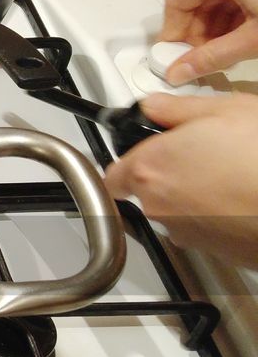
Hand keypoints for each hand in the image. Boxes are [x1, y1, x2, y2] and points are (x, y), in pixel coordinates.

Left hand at [105, 92, 257, 267]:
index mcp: (152, 168)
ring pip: (176, 209)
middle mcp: (159, 205)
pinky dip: (217, 213)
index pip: (114, 173)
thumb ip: (176, 109)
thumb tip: (153, 107)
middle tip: (202, 154)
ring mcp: (184, 231)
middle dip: (170, 172)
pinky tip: (241, 195)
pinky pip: (204, 227)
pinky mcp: (211, 249)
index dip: (129, 160)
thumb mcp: (224, 110)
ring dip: (194, 194)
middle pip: (147, 190)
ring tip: (230, 173)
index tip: (143, 151)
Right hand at [160, 0, 257, 85]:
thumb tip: (180, 72)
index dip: (170, 33)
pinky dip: (235, 12)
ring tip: (220, 52)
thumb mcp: (252, 40)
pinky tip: (240, 36)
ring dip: (215, 25)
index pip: (177, 0)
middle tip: (195, 59)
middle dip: (195, 32)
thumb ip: (211, 58)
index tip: (171, 55)